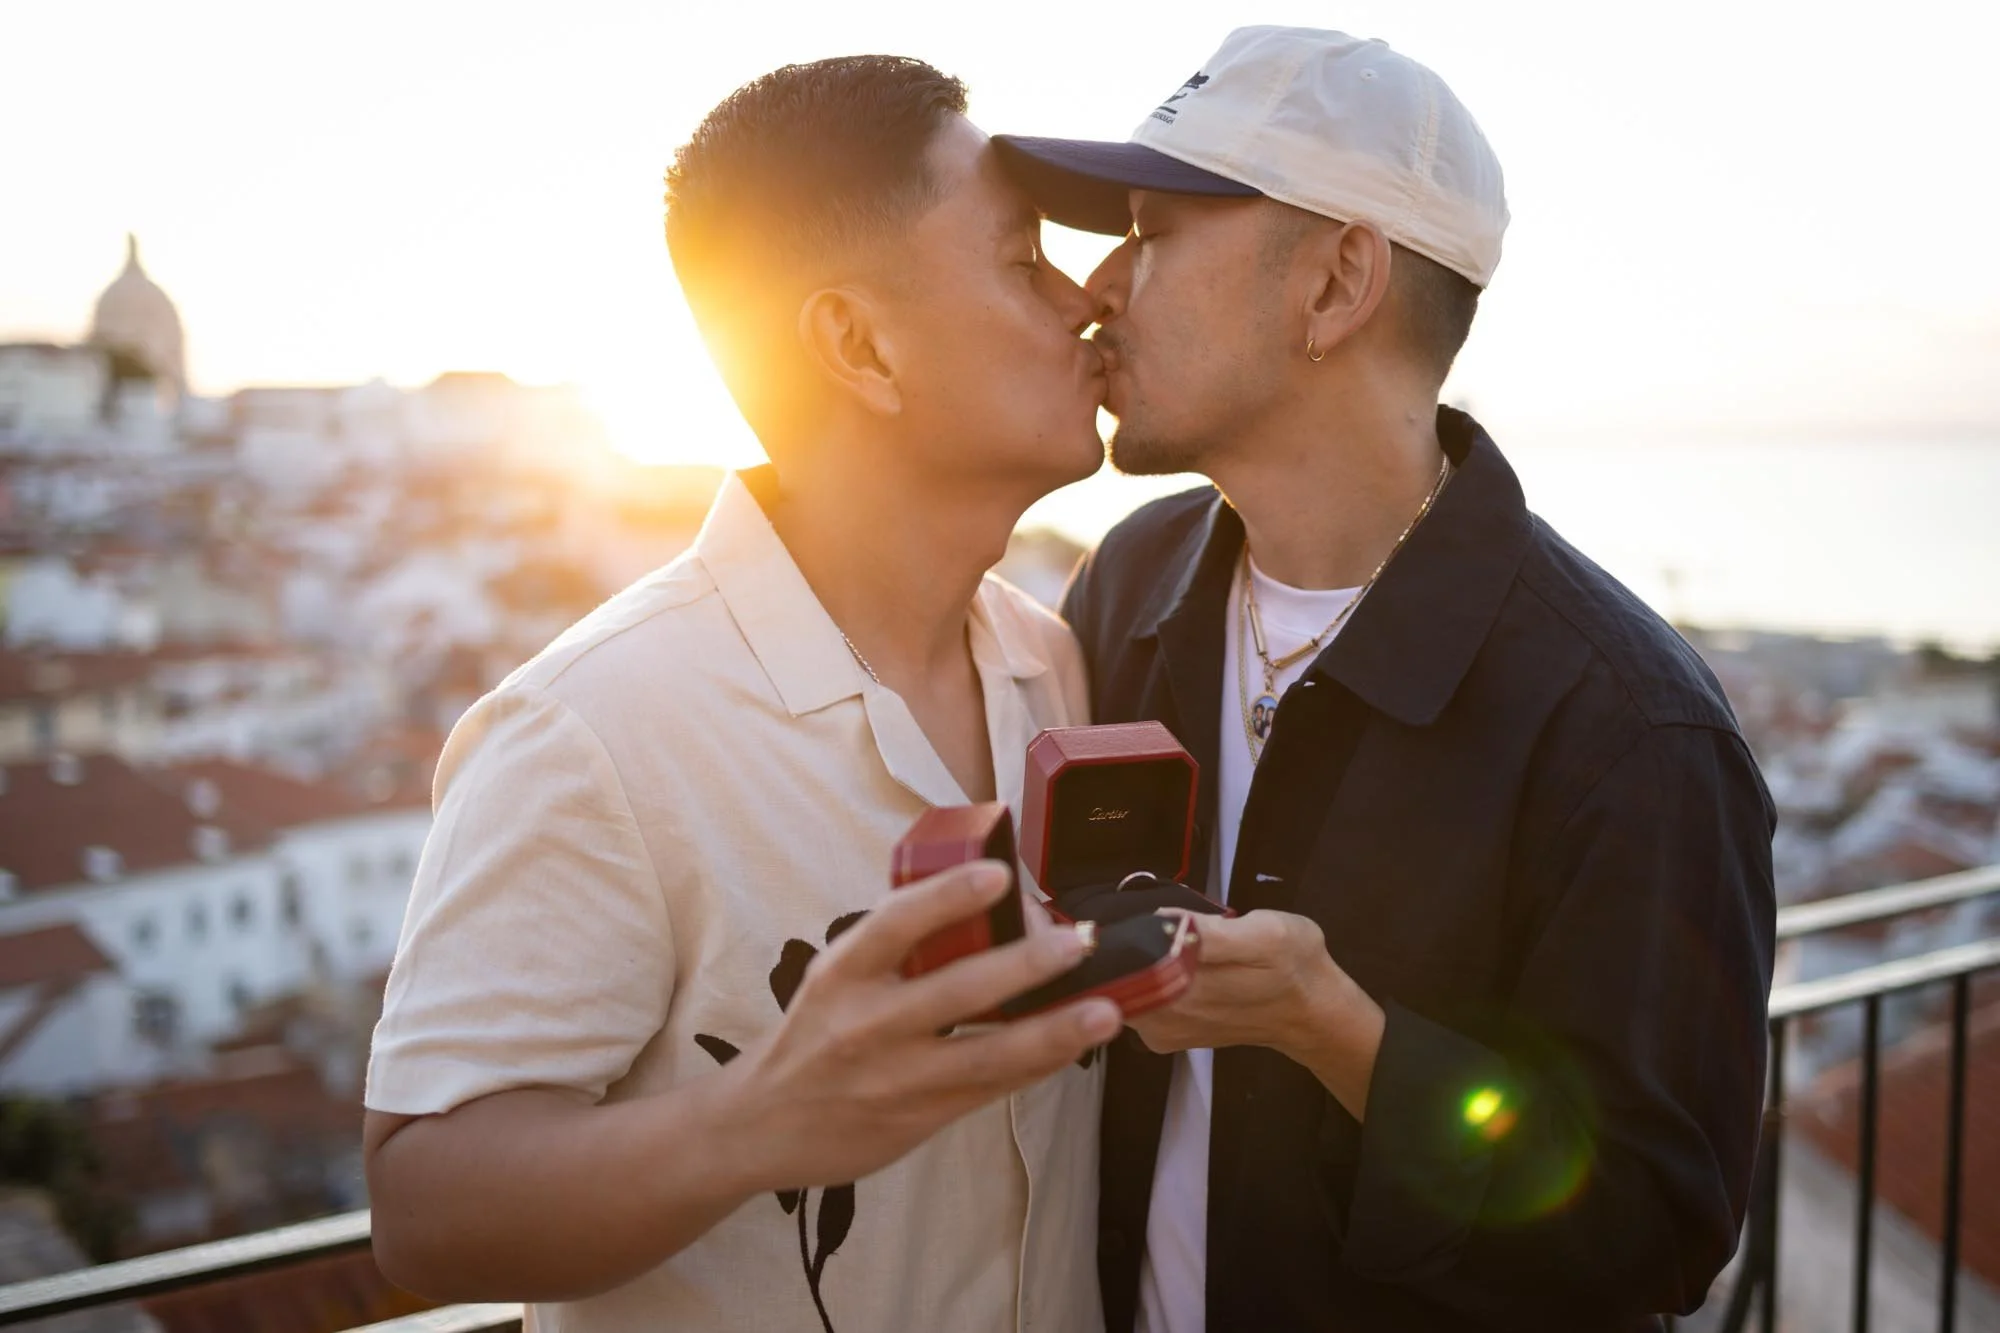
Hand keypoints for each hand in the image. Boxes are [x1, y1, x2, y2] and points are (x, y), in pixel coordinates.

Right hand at [718, 861, 1119, 1191]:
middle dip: (1025, 965)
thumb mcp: (837, 978)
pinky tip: (1075, 1044)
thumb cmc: (816, 1034)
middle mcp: (866, 1024)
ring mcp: (896, 1077)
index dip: (948, 897)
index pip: (895, 924)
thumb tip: (987, 905)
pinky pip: (990, 1088)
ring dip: (1052, 1032)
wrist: (761, 1125)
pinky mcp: (920, 1117)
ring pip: (987, 1055)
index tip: (999, 875)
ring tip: (1104, 1011)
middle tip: (1077, 941)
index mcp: (842, 973)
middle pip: (956, 991)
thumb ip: (898, 950)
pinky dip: (1037, 1064)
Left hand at [1128, 908, 1385, 1118]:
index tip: (1132, 917)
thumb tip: (1162, 921)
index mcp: (1188, 990)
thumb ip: (1211, 932)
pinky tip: (1170, 965)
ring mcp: (1162, 1031)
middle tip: (1150, 922)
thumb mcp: (1267, 933)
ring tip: (1164, 940)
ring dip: (1135, 960)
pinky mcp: (1164, 1037)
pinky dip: (1144, 978)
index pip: (1126, 958)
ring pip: (1124, 986)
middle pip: (1118, 973)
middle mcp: (1167, 1017)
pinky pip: (1136, 999)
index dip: (1123, 933)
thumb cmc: (1294, 965)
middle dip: (1126, 945)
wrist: (1312, 1013)